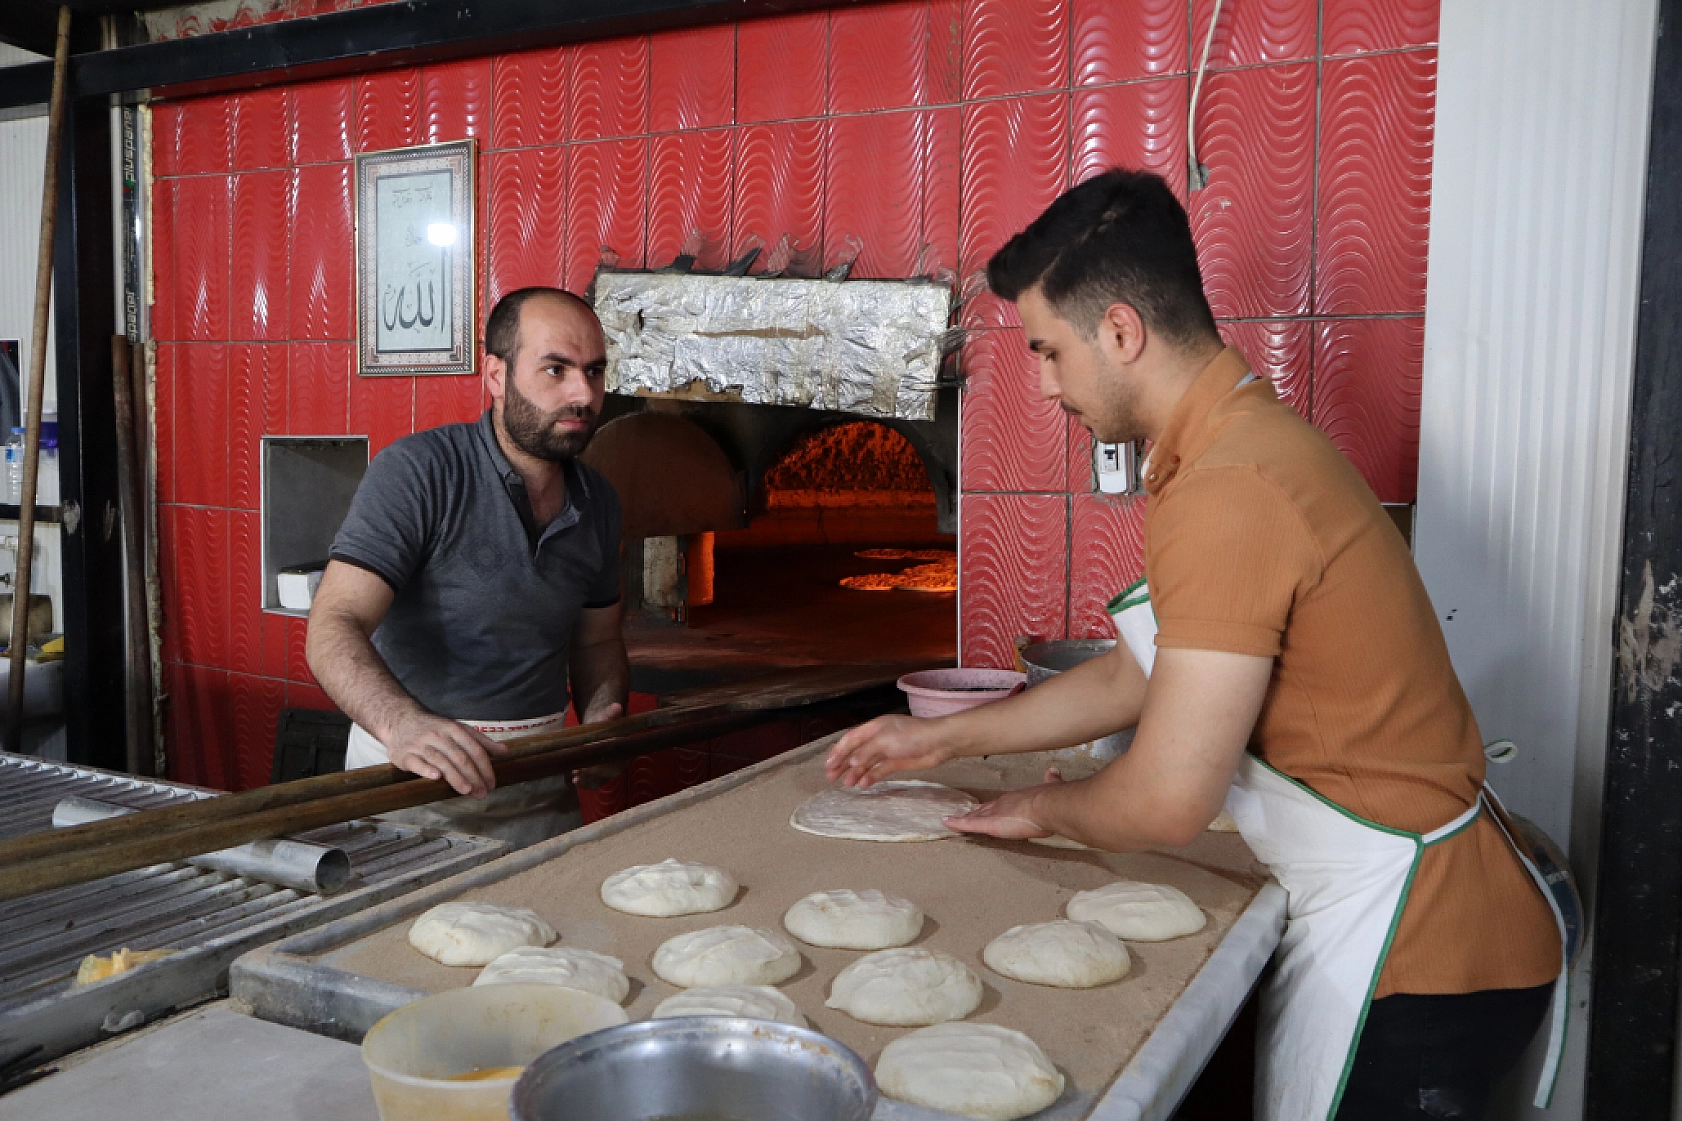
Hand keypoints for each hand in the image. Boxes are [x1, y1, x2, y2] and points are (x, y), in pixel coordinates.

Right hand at [385, 712, 507, 798]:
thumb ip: (482, 742)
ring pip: (440, 760)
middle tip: (482, 792)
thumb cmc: (435, 729)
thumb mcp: (459, 730)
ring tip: (467, 790)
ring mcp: (420, 744)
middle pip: (459, 756)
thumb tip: (505, 752)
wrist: (400, 720)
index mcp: (454, 729)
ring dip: (455, 776)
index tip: (492, 783)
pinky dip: (426, 770)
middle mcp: (438, 735)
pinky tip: (436, 778)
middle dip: (473, 776)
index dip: (485, 767)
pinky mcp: (404, 754)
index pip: (474, 749)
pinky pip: (417, 763)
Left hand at [571, 702, 625, 788]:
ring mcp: (610, 771)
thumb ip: (611, 714)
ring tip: (574, 777)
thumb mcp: (606, 717)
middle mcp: (620, 763)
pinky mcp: (600, 775)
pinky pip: (594, 783)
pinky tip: (574, 781)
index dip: (606, 763)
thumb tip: (616, 706)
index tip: (592, 762)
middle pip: (609, 772)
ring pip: (601, 779)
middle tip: (578, 771)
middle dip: (593, 773)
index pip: (618, 759)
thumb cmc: (603, 722)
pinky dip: (585, 783)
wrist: (597, 728)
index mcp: (625, 749)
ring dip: (587, 780)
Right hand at [826, 715, 952, 787]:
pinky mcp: (897, 762)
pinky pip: (879, 770)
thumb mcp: (884, 740)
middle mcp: (879, 738)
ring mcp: (888, 750)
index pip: (850, 739)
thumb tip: (851, 763)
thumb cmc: (911, 736)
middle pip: (856, 751)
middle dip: (843, 764)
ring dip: (856, 773)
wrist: (938, 743)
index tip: (828, 765)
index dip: (838, 751)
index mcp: (873, 727)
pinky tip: (863, 785)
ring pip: (867, 762)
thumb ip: (865, 752)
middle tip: (831, 778)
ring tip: (847, 785)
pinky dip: (871, 777)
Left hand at [944, 768, 1063, 839]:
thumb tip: (1054, 771)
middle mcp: (1003, 804)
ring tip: (951, 820)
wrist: (1047, 805)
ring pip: (975, 817)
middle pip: (985, 809)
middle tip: (966, 813)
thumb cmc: (1051, 799)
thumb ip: (1052, 780)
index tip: (985, 807)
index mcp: (1017, 798)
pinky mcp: (990, 824)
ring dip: (964, 819)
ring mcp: (995, 813)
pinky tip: (946, 822)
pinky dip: (957, 823)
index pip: (1000, 803)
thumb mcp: (1052, 787)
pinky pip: (968, 824)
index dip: (991, 806)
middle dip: (976, 812)